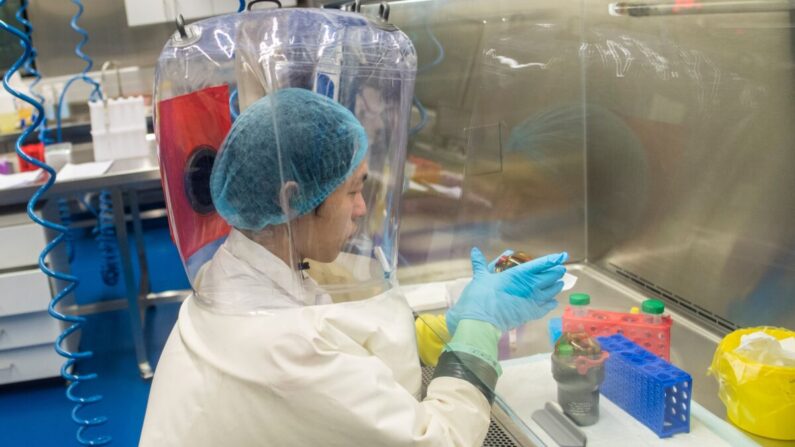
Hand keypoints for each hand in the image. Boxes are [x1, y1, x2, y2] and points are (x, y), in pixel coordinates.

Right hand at [446, 248, 566, 334]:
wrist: (481, 321)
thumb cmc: (480, 296)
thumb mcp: (480, 277)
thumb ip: (480, 264)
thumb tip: (474, 251)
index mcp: (518, 274)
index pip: (541, 264)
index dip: (553, 259)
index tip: (562, 256)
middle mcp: (530, 286)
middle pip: (550, 276)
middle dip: (556, 272)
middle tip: (560, 270)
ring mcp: (532, 301)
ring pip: (552, 291)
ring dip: (556, 286)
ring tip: (559, 283)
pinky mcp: (532, 314)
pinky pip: (547, 307)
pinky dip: (551, 303)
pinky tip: (553, 302)